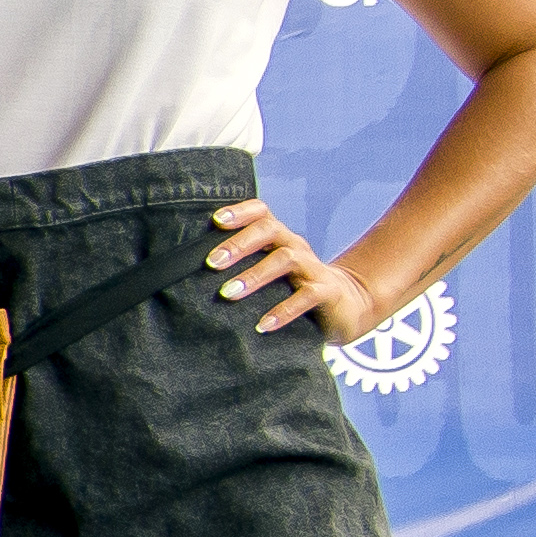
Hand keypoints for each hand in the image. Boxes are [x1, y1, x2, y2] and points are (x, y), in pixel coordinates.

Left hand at [210, 195, 376, 339]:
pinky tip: (263, 324)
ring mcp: (313, 268)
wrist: (346, 306)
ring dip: (254, 276)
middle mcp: (296, 247)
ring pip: (285, 260)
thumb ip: (241, 267)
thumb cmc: (294, 288)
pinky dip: (283, 310)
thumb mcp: (269, 273)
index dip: (241, 212)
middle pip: (270, 231)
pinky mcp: (328, 292)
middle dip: (239, 244)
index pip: (262, 213)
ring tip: (228, 293)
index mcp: (279, 239)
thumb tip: (188, 273)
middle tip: (212, 263)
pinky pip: (307, 296)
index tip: (216, 220)